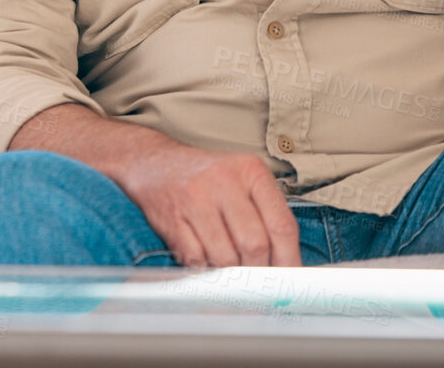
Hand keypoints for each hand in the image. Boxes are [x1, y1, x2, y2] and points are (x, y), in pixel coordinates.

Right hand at [115, 138, 300, 267]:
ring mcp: (194, 199)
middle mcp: (223, 181)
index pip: (282, 225)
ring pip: (226, 258)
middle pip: (255, 245)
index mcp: (250, 171)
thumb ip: (267, 215)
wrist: (154, 163)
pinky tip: (207, 261)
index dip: (289, 260)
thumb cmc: (206, 177)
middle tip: (257, 281)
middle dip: (258, 271)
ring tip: (230, 270)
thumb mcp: (242, 180)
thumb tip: (287, 264)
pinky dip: (205, 269)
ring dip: (230, 274)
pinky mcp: (171, 218)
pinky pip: (196, 259)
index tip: (289, 279)